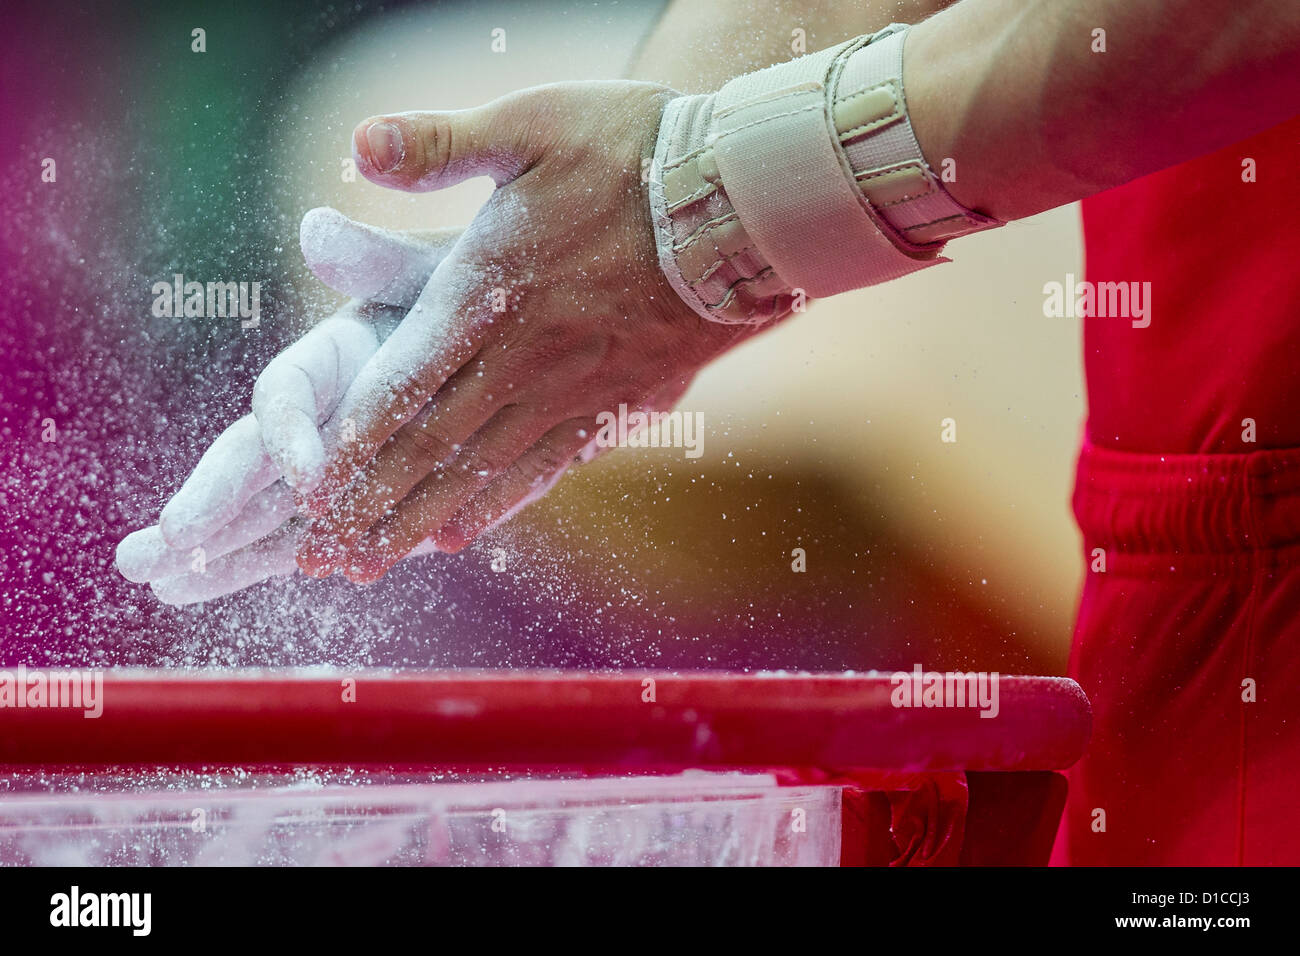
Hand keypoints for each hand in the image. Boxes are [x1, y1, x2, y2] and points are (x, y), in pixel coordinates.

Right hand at [116, 210, 458, 604]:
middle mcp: (325, 414)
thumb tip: (318, 228)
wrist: (528, 346)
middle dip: (208, 506)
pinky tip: (203, 588)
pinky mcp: (370, 505)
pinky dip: (266, 561)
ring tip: (154, 580)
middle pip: (255, 463)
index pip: (288, 395)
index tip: (309, 482)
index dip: (290, 438)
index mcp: (337, 357)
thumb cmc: (484, 298)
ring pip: (269, 510)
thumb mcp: (438, 274)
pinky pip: (315, 538)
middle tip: (147, 550)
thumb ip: (381, 261)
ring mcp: (342, 465)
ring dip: (215, 545)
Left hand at [298, 82, 756, 583]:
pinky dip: (496, 507)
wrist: (745, 203)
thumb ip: (439, 141)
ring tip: (371, 565)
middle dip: (367, 504)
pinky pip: (544, 469)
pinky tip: (461, 535)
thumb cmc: (637, 155)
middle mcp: (522, 356)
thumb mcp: (531, 123)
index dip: (350, 442)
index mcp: (487, 290)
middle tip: (317, 555)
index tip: (307, 491)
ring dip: (417, 520)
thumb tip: (360, 142)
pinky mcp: (613, 402)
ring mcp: (570, 387)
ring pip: (479, 471)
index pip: (401, 383)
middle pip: (429, 446)